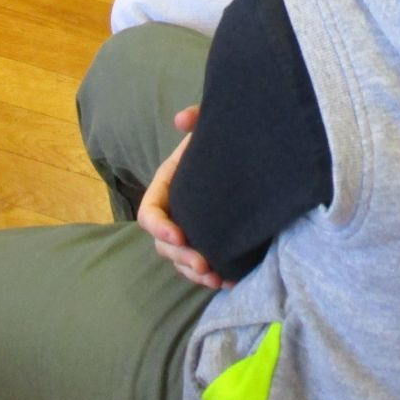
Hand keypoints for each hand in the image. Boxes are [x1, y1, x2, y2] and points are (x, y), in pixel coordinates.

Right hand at [136, 106, 223, 289]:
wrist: (249, 155)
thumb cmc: (224, 141)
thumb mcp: (212, 127)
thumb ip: (198, 118)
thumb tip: (182, 119)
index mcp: (167, 187)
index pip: (150, 213)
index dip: (159, 226)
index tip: (180, 234)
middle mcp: (174, 212)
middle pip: (164, 244)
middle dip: (181, 257)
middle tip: (204, 266)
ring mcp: (190, 229)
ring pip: (181, 260)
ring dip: (194, 273)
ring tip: (217, 279)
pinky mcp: (209, 241)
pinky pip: (202, 266)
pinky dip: (213, 277)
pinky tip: (231, 281)